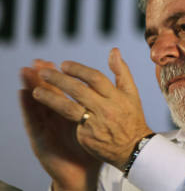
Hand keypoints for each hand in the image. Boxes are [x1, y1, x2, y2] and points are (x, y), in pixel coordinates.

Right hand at [20, 59, 100, 190]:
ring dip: (31, 85)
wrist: (84, 172)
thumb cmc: (93, 147)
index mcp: (71, 112)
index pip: (62, 91)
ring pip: (38, 103)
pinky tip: (23, 94)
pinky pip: (33, 120)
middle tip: (37, 61)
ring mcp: (47, 127)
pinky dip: (28, 106)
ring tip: (25, 71)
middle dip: (42, 77)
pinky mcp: (40, 138)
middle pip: (48, 93)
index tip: (54, 61)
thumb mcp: (99, 122)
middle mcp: (57, 118)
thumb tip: (109, 85)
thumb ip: (102, 103)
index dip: (58, 76)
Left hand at [31, 48, 153, 171]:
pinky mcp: (86, 136)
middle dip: (59, 80)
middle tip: (43, 73)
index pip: (95, 78)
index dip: (78, 70)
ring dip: (50, 98)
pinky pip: (70, 122)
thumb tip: (113, 50)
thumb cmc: (131, 117)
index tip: (64, 64)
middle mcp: (105, 108)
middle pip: (78, 91)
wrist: (133, 148)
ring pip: (68, 108)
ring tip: (36, 91)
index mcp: (117, 96)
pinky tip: (45, 109)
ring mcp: (95, 123)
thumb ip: (121, 71)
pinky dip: (59, 114)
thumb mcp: (131, 93)